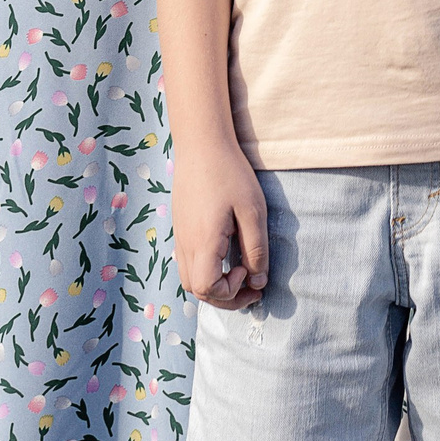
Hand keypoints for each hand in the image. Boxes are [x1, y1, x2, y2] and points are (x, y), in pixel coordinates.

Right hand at [173, 140, 270, 310]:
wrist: (201, 145)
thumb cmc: (229, 173)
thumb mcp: (252, 210)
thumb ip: (256, 248)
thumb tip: (259, 281)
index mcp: (202, 242)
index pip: (207, 289)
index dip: (231, 290)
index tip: (249, 268)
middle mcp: (185, 244)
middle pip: (197, 290)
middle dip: (226, 296)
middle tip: (253, 284)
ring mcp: (180, 236)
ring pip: (189, 279)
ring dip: (215, 285)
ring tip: (240, 272)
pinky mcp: (181, 228)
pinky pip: (188, 262)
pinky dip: (206, 270)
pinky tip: (226, 255)